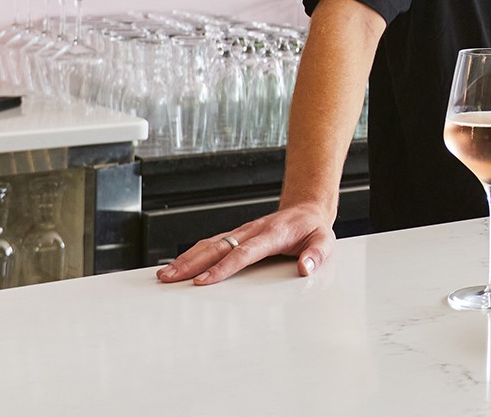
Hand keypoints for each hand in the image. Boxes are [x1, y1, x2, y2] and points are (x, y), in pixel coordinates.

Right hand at [156, 204, 334, 285]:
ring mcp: (241, 232)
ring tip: (165, 274)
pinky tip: (179, 265)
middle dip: (192, 264)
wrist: (307, 209)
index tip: (204, 281)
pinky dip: (192, 254)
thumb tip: (305, 268)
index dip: (223, 267)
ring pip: (209, 244)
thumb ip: (316, 255)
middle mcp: (251, 231)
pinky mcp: (236, 236)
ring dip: (186, 259)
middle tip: (170, 278)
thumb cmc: (313, 229)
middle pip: (217, 247)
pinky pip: (211, 244)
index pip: (243, 253)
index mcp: (271, 234)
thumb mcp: (324, 241)